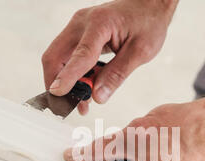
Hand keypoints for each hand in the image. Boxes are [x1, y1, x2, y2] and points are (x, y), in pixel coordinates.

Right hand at [42, 0, 178, 114]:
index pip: (80, 55)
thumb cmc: (147, 23)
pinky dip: (72, 74)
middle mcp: (82, 23)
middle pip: (55, 56)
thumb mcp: (140, 52)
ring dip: (65, 81)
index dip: (68, 77)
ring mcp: (77, 27)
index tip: (58, 94)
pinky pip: (68, 57)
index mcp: (100, 24)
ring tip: (81, 102)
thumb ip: (117, 74)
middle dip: (56, 82)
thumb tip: (98, 97)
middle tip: (67, 105)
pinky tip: (85, 87)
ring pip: (58, 58)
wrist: (148, 5)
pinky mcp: (78, 34)